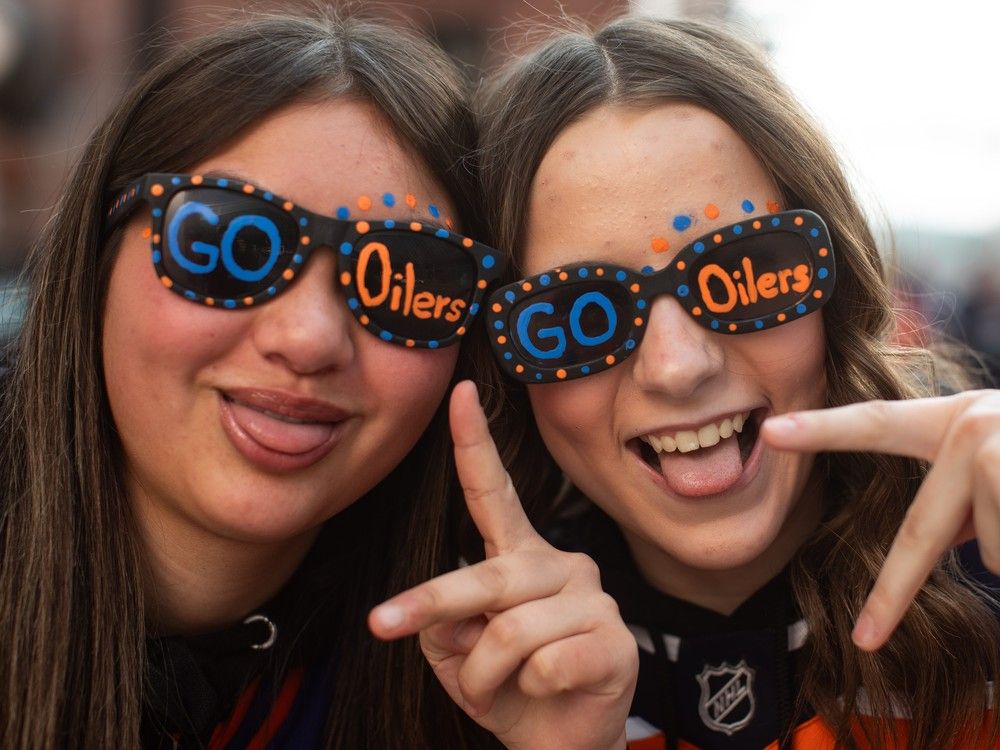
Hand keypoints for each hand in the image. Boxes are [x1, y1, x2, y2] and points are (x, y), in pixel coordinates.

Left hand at [369, 380, 636, 749]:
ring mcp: (593, 599)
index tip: (461, 393)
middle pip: (487, 576)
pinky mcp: (616, 640)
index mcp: (520, 556)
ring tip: (495, 692)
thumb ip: (442, 624)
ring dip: (482, 676)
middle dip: (432, 602)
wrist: (556, 748)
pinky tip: (546, 692)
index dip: (477, 443)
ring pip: (511, 632)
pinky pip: (547, 664)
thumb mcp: (455, 654)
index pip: (495, 494)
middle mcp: (560, 564)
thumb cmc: (505, 689)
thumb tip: (449, 615)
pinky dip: (526, 690)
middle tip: (382, 624)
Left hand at [762, 390, 999, 651]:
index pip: (875, 425)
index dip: (822, 429)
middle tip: (864, 639)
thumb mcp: (997, 462)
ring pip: (995, 552)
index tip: (770, 432)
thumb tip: (955, 545)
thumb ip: (960, 496)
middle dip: (892, 593)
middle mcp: (973, 428)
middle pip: (922, 532)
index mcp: (951, 421)